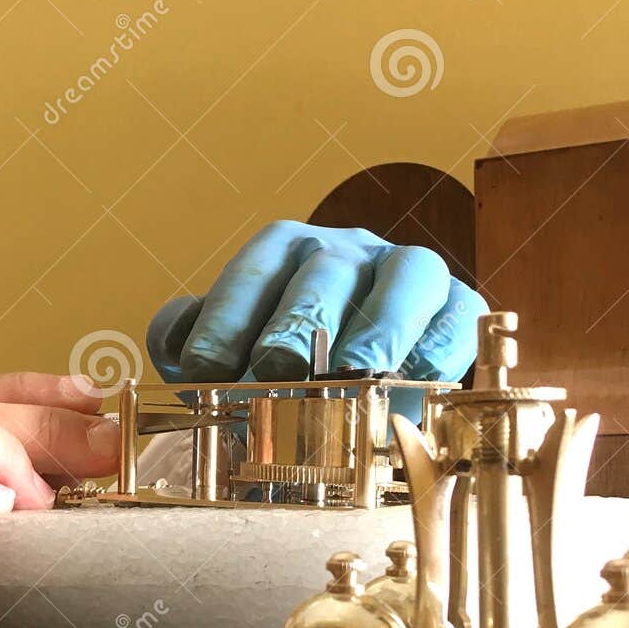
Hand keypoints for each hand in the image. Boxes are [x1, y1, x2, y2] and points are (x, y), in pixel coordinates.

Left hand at [146, 220, 485, 419]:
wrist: (373, 369)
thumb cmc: (287, 361)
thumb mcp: (233, 346)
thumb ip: (194, 339)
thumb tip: (171, 344)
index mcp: (282, 252)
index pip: (251, 275)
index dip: (224, 323)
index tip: (203, 374)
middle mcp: (345, 250)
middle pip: (325, 272)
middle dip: (298, 321)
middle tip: (276, 368)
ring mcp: (406, 270)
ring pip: (403, 279)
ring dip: (379, 327)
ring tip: (359, 373)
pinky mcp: (457, 302)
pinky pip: (457, 312)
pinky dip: (441, 344)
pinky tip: (419, 377)